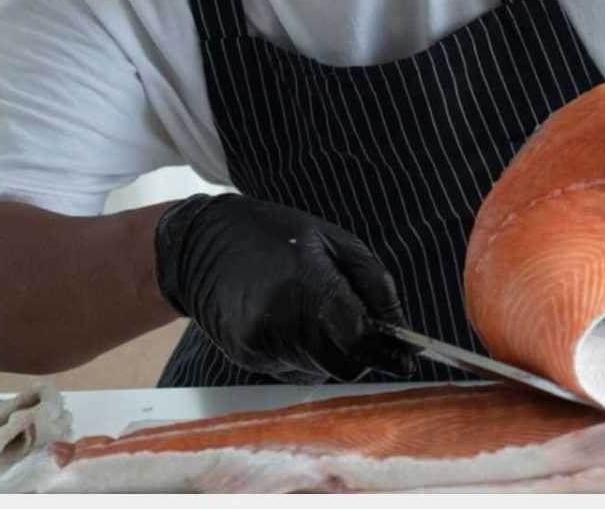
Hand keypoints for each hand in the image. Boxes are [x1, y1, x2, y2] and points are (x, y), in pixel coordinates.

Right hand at [153, 194, 415, 382]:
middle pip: (342, 364)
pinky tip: (289, 322)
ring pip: (319, 370)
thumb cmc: (276, 235)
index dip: (385, 350)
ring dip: (330, 353)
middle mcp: (281, 318)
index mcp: (307, 281)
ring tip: (312, 313)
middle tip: (360, 332)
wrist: (200, 245)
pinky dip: (303, 354)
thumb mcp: (334, 241)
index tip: (404, 356)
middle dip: (360, 355)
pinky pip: (292, 369)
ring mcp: (259, 342)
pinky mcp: (244, 356)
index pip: (356, 337)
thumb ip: (373, 284)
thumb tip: (401, 329)